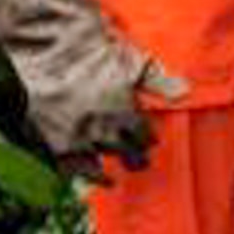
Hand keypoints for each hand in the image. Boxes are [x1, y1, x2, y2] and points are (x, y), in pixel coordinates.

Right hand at [31, 56, 181, 181]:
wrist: (48, 51)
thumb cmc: (93, 52)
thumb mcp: (131, 61)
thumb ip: (158, 80)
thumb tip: (185, 92)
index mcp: (125, 113)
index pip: (142, 136)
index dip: (147, 139)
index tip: (150, 142)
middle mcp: (104, 131)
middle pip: (124, 153)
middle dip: (135, 158)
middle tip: (141, 163)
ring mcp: (77, 140)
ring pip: (98, 165)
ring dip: (106, 173)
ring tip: (112, 179)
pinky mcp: (54, 144)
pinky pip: (71, 169)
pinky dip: (81, 177)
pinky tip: (85, 182)